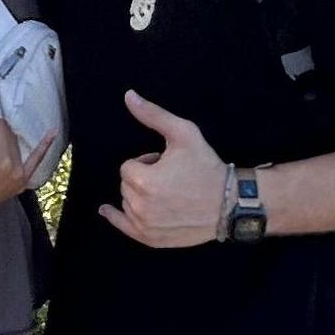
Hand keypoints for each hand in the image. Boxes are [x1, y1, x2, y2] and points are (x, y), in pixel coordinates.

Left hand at [98, 89, 228, 248]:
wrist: (229, 203)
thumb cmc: (206, 167)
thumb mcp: (183, 133)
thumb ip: (153, 115)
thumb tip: (128, 95)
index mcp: (143, 180)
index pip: (128, 167)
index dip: (147, 163)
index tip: (167, 165)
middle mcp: (139, 206)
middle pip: (127, 185)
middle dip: (144, 179)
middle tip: (171, 179)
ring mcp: (144, 225)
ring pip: (128, 202)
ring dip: (140, 195)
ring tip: (169, 194)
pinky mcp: (150, 239)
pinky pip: (124, 226)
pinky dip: (115, 218)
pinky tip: (106, 211)